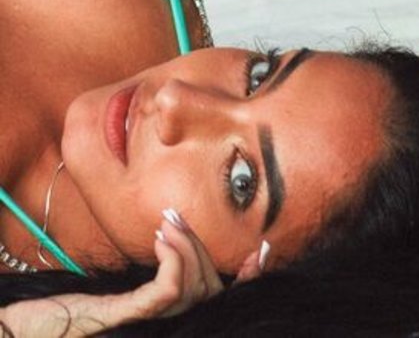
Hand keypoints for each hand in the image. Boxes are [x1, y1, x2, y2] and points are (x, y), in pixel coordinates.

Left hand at [0, 209, 269, 336]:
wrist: (34, 327)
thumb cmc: (74, 308)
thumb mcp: (120, 284)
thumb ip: (154, 273)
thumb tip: (172, 239)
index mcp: (170, 314)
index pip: (217, 294)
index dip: (248, 277)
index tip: (261, 249)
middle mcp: (171, 322)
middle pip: (210, 288)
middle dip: (203, 247)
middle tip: (178, 216)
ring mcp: (155, 323)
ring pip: (195, 288)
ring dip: (188, 247)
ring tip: (169, 220)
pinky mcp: (135, 318)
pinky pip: (168, 291)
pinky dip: (173, 261)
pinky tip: (162, 238)